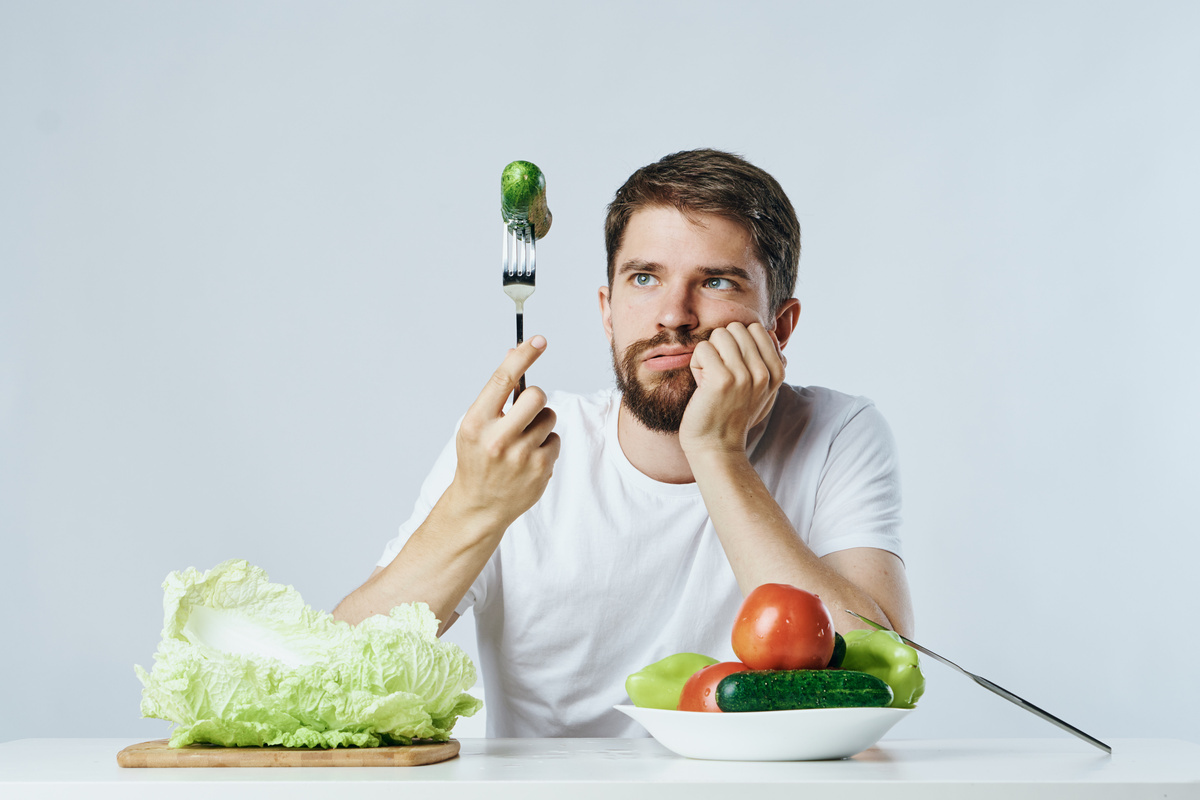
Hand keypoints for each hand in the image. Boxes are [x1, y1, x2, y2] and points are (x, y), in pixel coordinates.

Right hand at [447, 335, 560, 526]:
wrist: (480, 504)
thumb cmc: (477, 458)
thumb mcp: (475, 425)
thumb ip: (495, 394)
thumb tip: (514, 354)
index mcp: (476, 423)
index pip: (502, 380)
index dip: (523, 356)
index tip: (539, 340)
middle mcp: (498, 439)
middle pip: (536, 396)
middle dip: (535, 397)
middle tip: (526, 409)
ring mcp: (521, 456)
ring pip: (549, 417)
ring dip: (540, 422)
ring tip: (523, 439)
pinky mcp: (541, 469)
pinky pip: (555, 439)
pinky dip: (546, 444)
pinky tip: (529, 457)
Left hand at [678, 322, 785, 456]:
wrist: (716, 447)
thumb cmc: (733, 416)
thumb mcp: (763, 390)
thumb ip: (770, 362)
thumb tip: (770, 331)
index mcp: (777, 372)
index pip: (756, 328)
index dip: (737, 343)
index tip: (734, 368)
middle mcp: (764, 373)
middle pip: (736, 328)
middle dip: (722, 346)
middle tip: (719, 373)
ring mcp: (744, 375)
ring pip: (720, 334)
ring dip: (709, 354)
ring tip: (711, 378)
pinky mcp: (722, 380)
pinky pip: (703, 348)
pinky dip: (697, 363)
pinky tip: (701, 385)